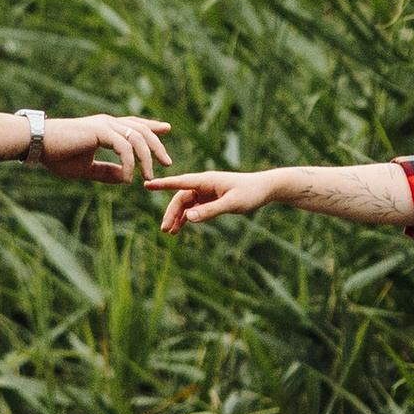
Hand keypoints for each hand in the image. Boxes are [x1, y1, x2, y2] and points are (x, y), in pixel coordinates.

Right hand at [41, 113, 173, 186]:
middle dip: (157, 145)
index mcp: (105, 128)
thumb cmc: (57, 155)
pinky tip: (128, 178)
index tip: (166, 129)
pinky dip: (129, 163)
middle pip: (142, 130)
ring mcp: (105, 125)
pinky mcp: (100, 131)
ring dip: (146, 158)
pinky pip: (124, 147)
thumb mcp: (86, 168)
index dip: (151, 126)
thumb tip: (125, 179)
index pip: (134, 124)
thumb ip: (106, 172)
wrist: (37, 144)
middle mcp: (108, 123)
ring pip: (137, 138)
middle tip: (167, 162)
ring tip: (149, 176)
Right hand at [149, 168, 281, 235]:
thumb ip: (210, 211)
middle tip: (165, 230)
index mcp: (206, 180)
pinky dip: (187, 217)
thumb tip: (188, 218)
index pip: (180, 182)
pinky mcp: (212, 199)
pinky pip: (195, 208)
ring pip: (186, 204)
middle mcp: (204, 184)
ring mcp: (207, 192)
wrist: (265, 189)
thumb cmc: (250, 193)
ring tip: (170, 232)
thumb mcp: (231, 204)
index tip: (147, 184)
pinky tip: (181, 228)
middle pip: (181, 198)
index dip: (163, 184)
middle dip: (171, 213)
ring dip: (178, 217)